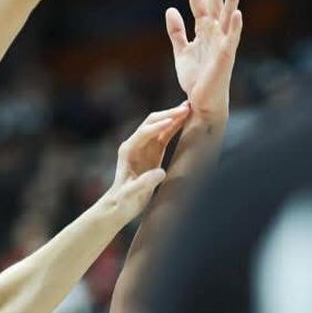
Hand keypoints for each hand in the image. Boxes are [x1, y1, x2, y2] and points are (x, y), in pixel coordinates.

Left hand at [108, 106, 190, 222]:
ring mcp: (145, 146)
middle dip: (168, 114)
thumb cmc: (124, 201)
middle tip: (186, 108)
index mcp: (128, 150)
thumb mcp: (132, 194)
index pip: (144, 132)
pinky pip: (166, 134)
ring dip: (174, 116)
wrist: (120, 204)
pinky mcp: (153, 151)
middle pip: (152, 122)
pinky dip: (176, 126)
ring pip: (160, 125)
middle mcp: (135, 144)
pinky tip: (187, 120)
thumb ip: (144, 183)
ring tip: (191, 108)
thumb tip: (161, 173)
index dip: (158, 126)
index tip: (172, 120)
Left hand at [166, 0, 242, 123]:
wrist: (202, 102)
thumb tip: (170, 9)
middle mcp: (214, 32)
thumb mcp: (181, 52)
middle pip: (215, 0)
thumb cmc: (195, 79)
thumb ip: (177, 31)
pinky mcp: (226, 56)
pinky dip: (235, 26)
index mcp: (203, 29)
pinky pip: (232, 39)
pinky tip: (237, 13)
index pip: (198, 1)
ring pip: (228, 13)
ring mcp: (222, 42)